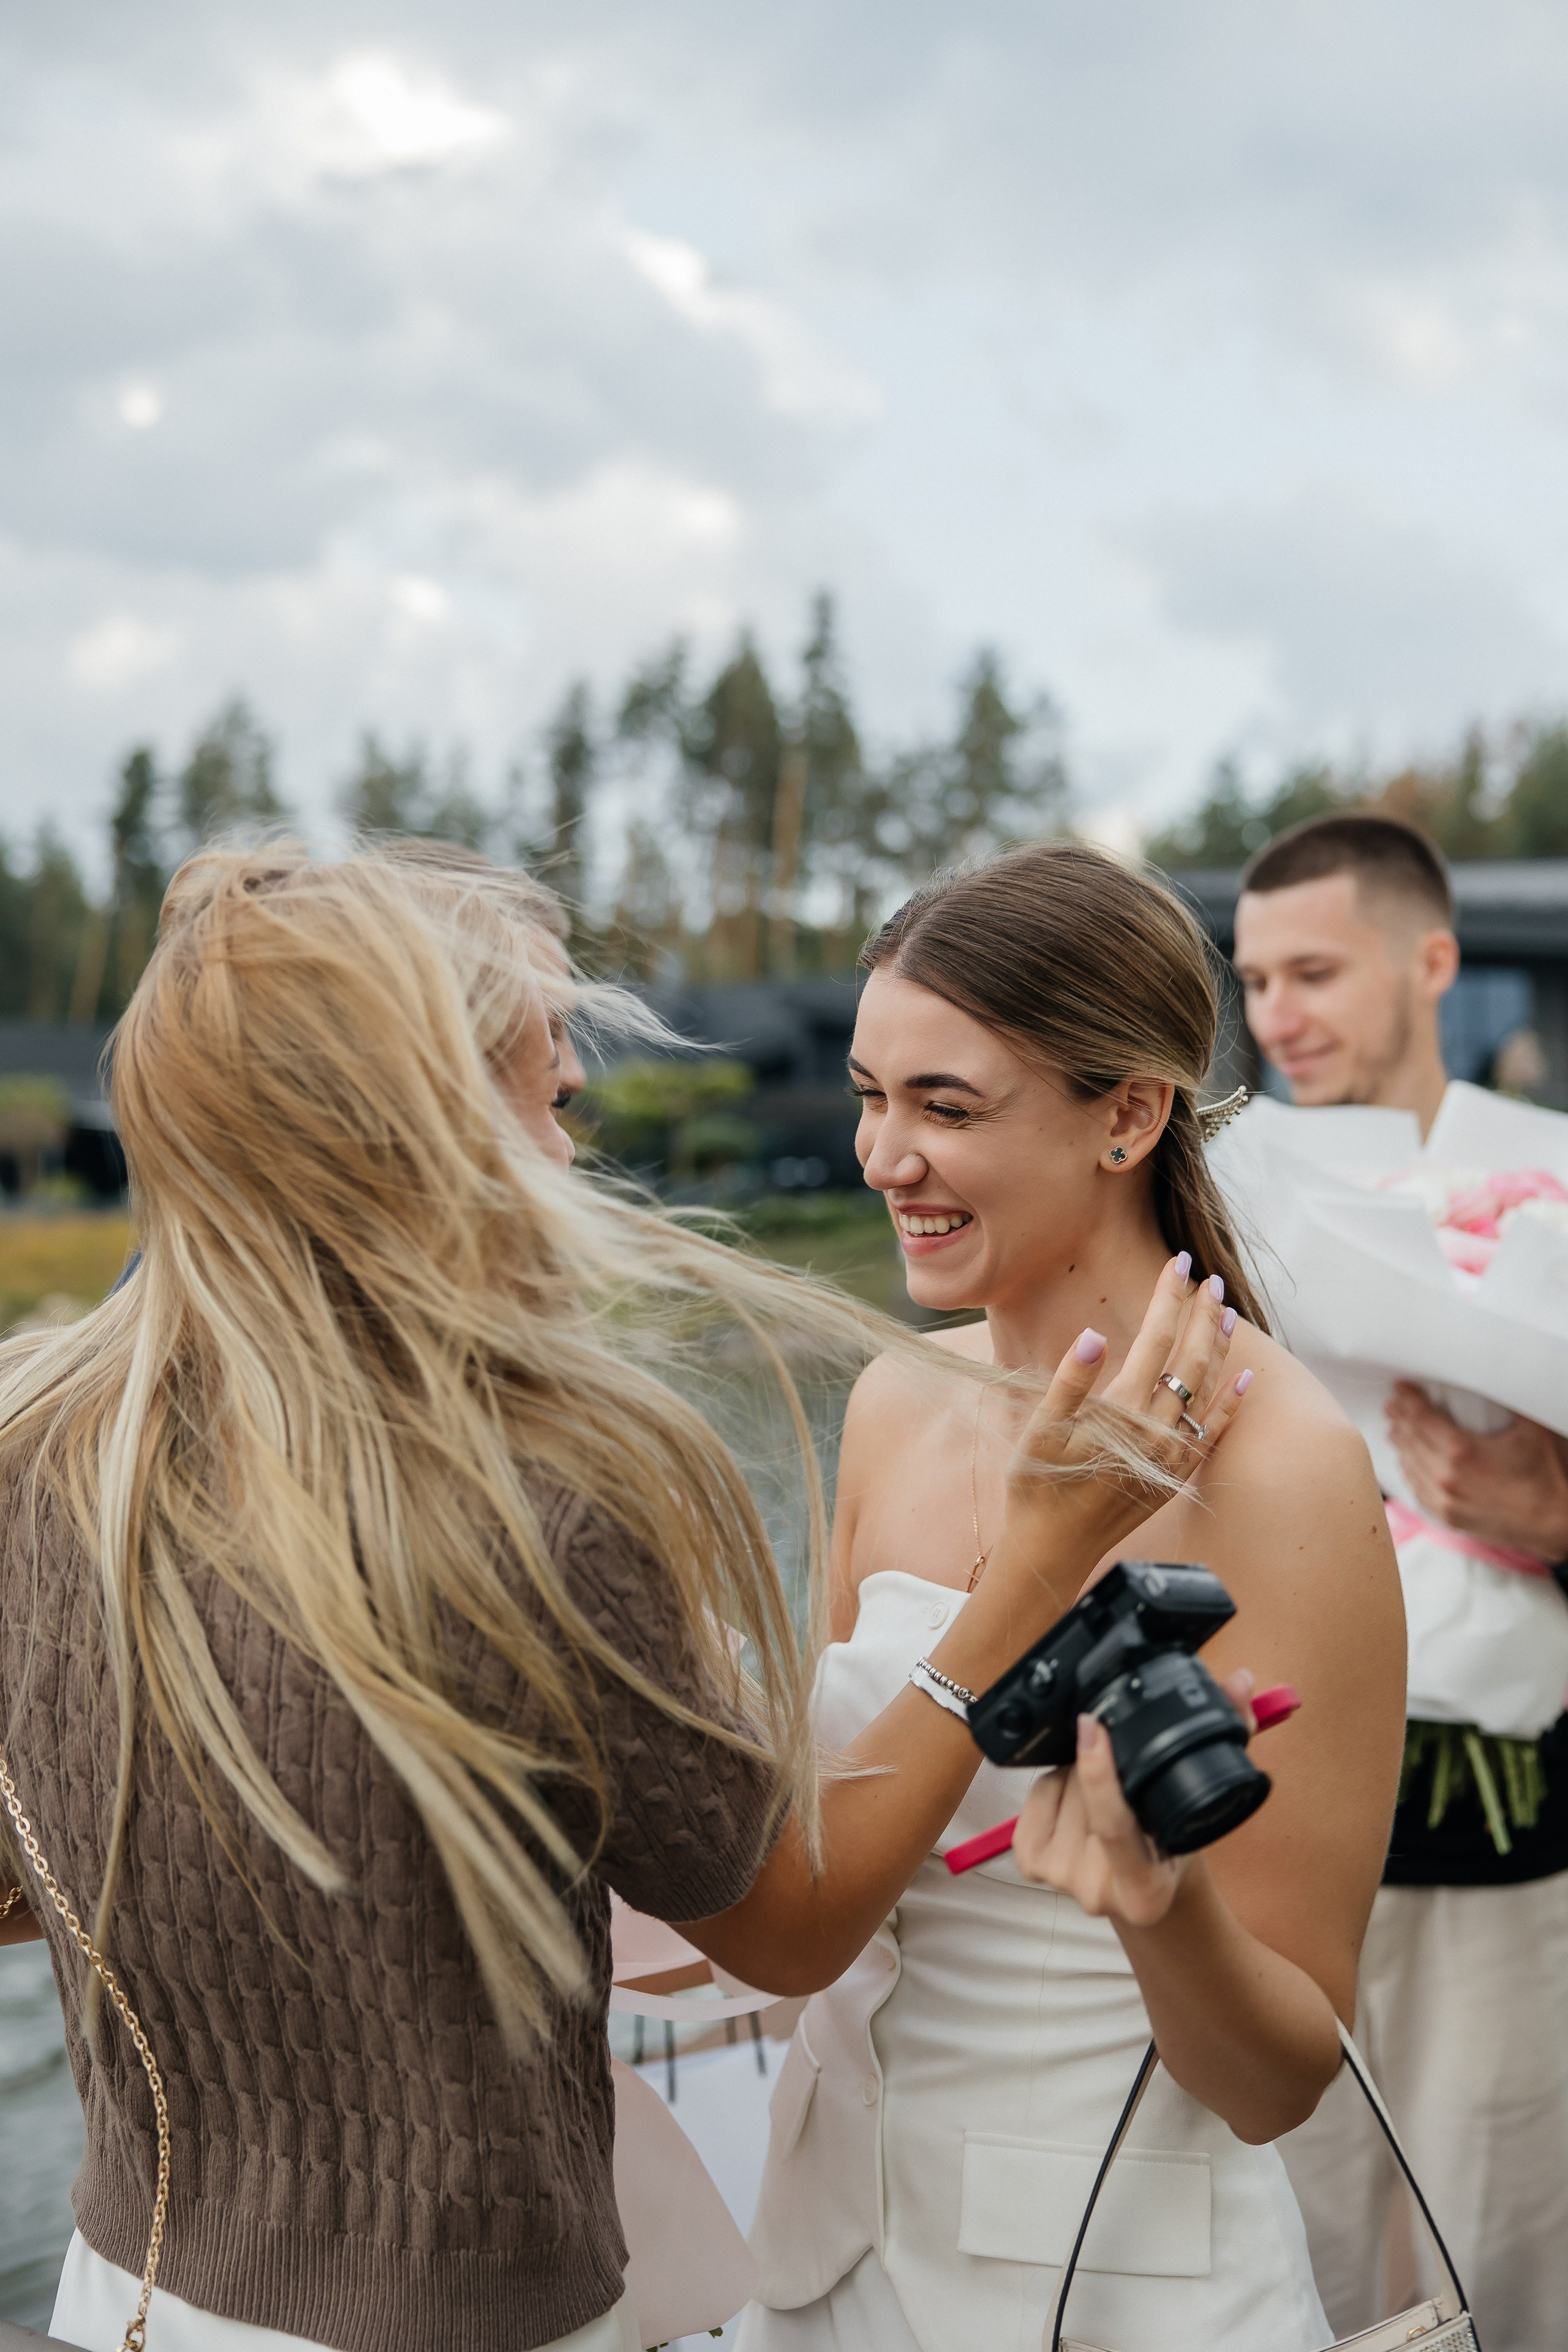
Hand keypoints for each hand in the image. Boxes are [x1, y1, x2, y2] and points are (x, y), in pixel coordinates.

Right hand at [1002, 1257, 1252, 1562]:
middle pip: (1189, 1359)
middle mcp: (1156, 1432)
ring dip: (1219, 1348)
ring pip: (1206, 1390)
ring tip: (1226, 1312)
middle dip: (1200, 1314)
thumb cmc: (1036, 1487)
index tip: (1176, 1263)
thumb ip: (1070, 1381)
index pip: (1155, 1340)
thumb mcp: (1040, 1431)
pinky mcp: (1176, 1474)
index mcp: (1122, 1412)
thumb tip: (1094, 1334)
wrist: (1053, 1549)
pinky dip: (1232, 1404)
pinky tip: (1244, 1379)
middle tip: (1208, 1278)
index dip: (1167, 1299)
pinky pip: (1214, 1433)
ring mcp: (1172, 1455)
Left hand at [1012, 1668, 1258, 1926]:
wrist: (1149, 1894)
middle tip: (1118, 1762)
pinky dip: (1051, 1785)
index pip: (1113, 1825)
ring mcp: (1061, 1882)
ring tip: (1104, 1784)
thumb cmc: (1175, 1846)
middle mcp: (1098, 1894)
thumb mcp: (1201, 1803)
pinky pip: (1035, 1800)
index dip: (1099, 1772)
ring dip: (1075, 1772)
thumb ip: (1227, 1739)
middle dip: (1096, 1762)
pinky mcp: (1034, 1866)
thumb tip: (1240, 1681)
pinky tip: (1075, 1796)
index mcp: (1146, 1890)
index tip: (1094, 1725)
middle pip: (1082, 1798)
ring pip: (1057, 1792)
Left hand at [1386, 1384, 1567, 1560]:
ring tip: (1395, 1429)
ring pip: (1410, 1465)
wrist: (1557, 1524)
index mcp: (1462, 1451)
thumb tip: (1498, 1379)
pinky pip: (1418, 1491)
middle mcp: (1446, 1477)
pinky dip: (1409, 1473)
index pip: (1421, 1417)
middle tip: (1393, 1404)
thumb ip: (1510, 1402)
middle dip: (1400, 1418)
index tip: (1400, 1388)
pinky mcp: (1450, 1517)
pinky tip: (1408, 1463)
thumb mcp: (1532, 1430)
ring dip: (1401, 1445)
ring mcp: (1445, 1500)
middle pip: (1411, 1439)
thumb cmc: (1548, 1477)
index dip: (1407, 1399)